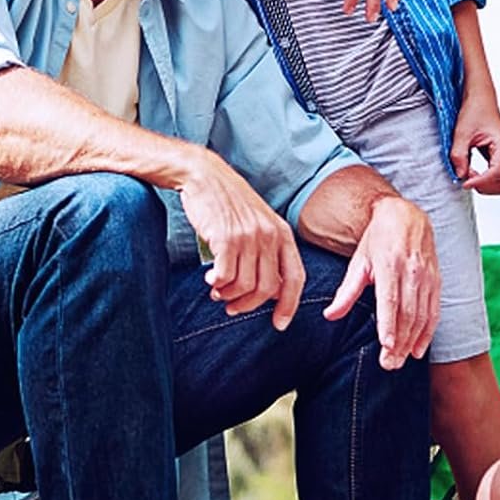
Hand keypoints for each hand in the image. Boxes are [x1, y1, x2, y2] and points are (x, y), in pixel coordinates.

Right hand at [177, 148, 304, 328]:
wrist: (203, 175)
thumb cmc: (227, 201)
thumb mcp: (257, 221)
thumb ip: (265, 250)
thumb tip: (266, 289)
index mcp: (282, 233)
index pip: (295, 278)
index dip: (289, 305)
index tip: (279, 324)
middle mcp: (269, 236)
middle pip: (267, 288)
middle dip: (248, 305)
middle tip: (231, 307)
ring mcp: (248, 237)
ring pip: (245, 285)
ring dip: (229, 296)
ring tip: (217, 292)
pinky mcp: (226, 238)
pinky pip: (225, 276)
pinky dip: (217, 284)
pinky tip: (209, 279)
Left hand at [323, 196, 439, 367]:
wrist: (406, 217)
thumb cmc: (377, 240)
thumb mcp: (358, 262)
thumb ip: (346, 291)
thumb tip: (330, 316)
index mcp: (390, 265)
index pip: (390, 300)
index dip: (390, 324)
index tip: (386, 346)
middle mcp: (412, 273)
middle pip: (407, 314)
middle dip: (400, 342)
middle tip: (390, 364)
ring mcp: (428, 278)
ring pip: (422, 316)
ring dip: (412, 341)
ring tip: (401, 361)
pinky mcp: (437, 282)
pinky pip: (434, 312)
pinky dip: (428, 332)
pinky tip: (419, 348)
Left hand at [451, 89, 499, 193]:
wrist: (480, 102)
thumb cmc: (474, 112)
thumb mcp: (461, 133)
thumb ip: (459, 154)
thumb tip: (460, 175)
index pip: (496, 174)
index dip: (480, 182)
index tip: (464, 182)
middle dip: (482, 186)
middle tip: (465, 175)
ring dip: (483, 184)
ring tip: (467, 172)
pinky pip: (496, 178)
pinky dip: (484, 180)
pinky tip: (471, 171)